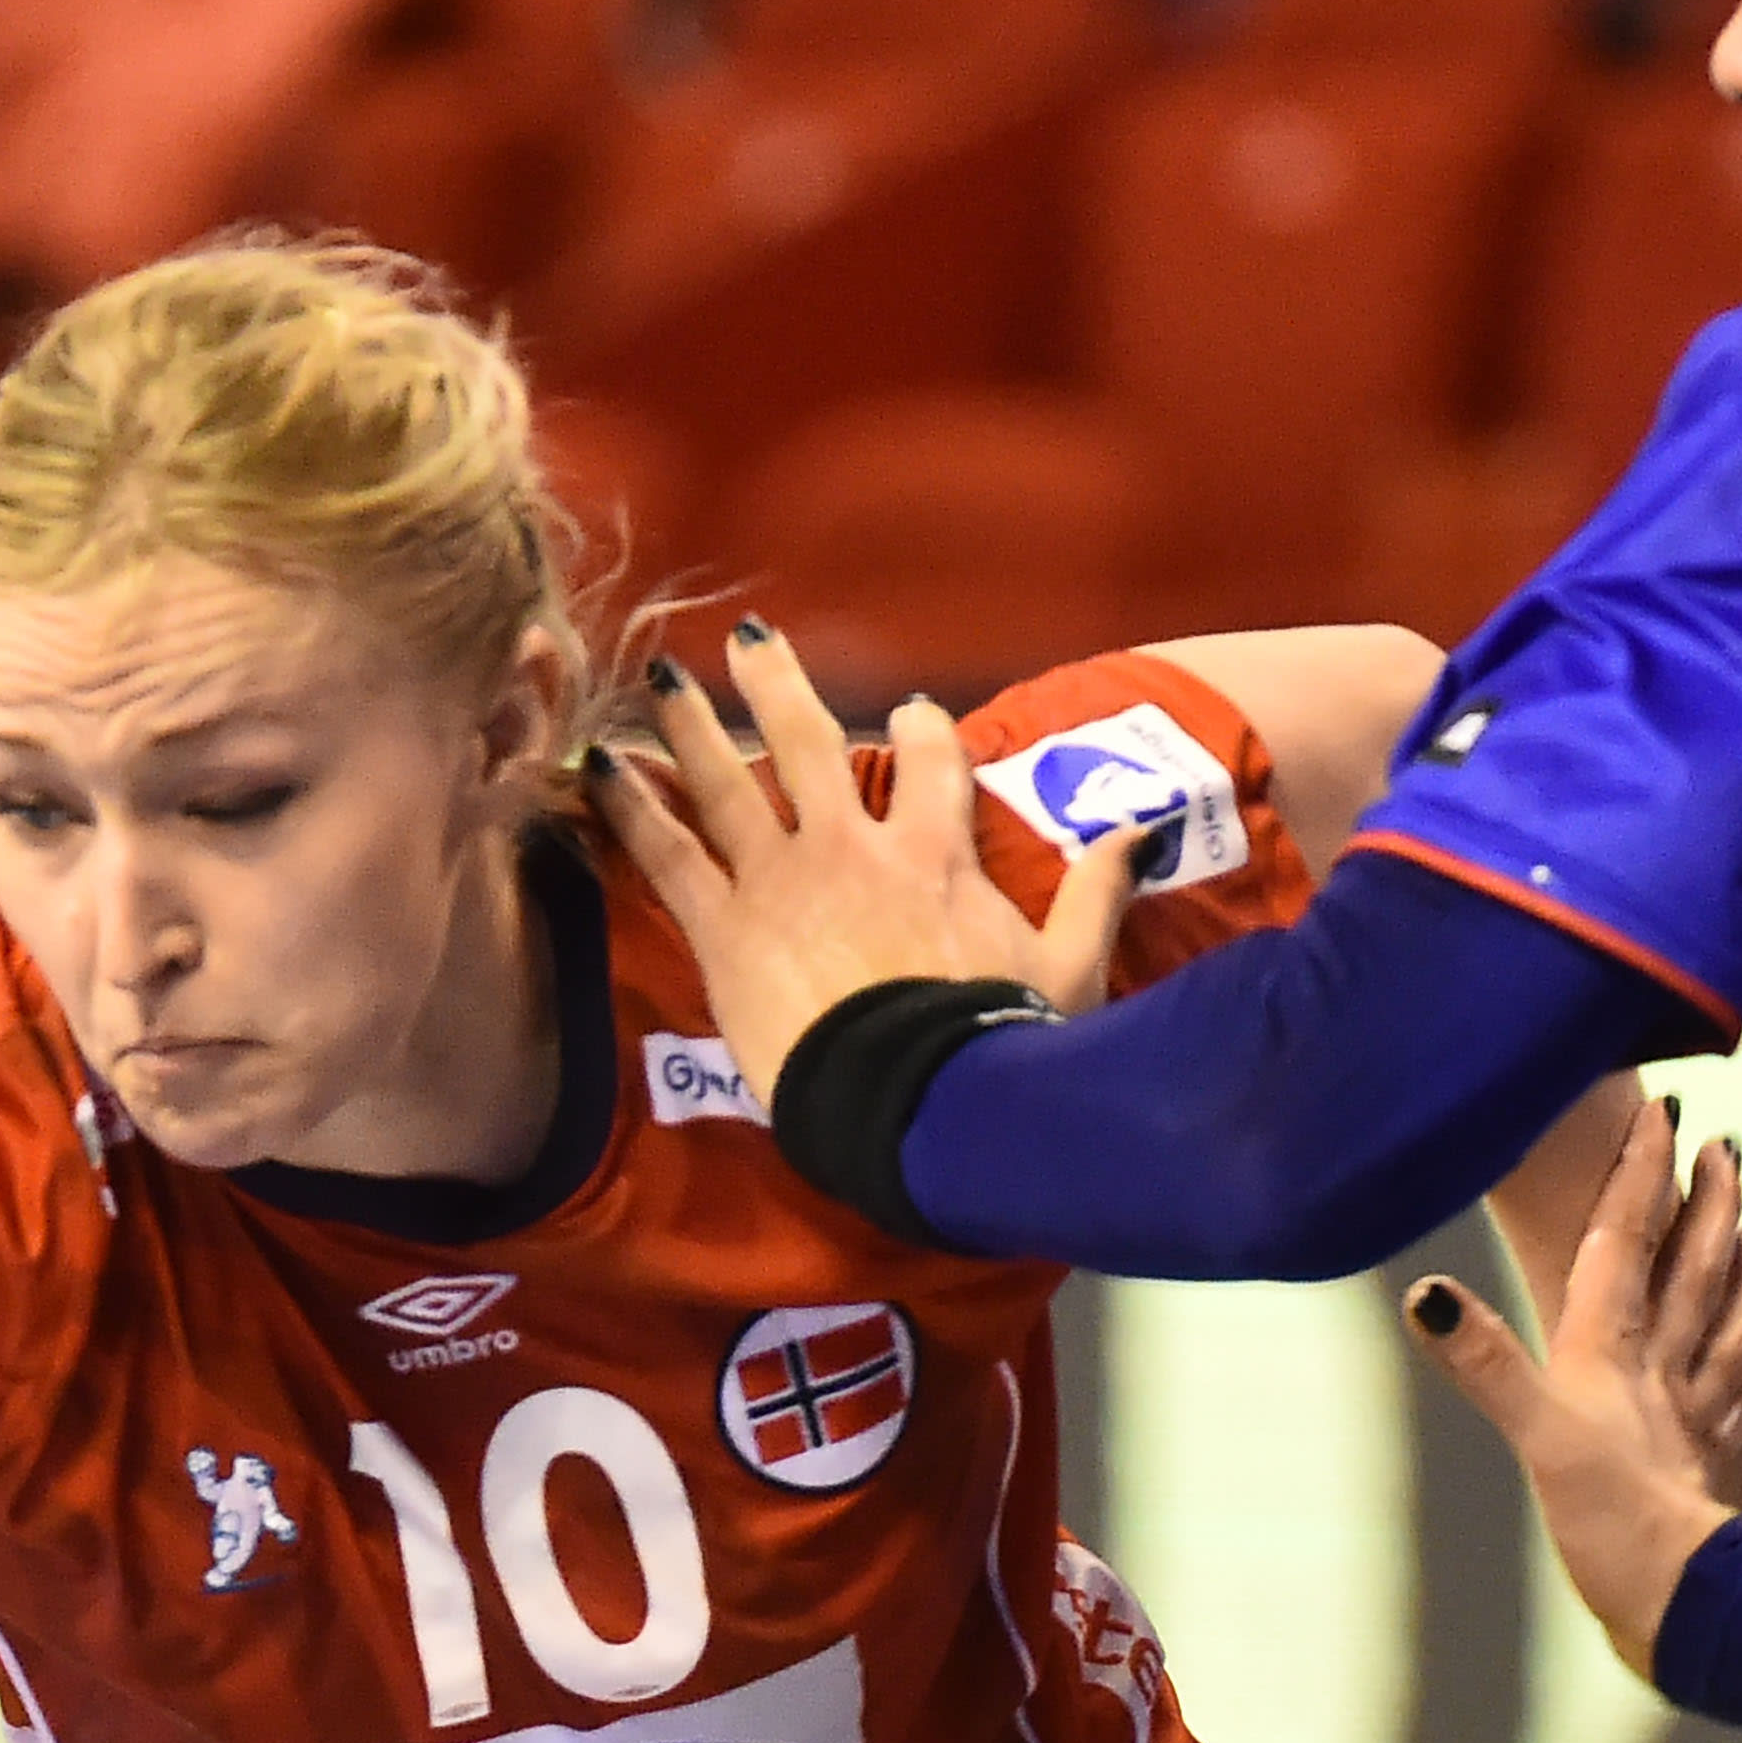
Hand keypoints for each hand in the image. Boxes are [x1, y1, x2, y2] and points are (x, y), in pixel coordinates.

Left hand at [594, 624, 1160, 1097]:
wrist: (924, 1100)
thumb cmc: (1003, 1042)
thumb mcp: (1072, 965)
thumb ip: (1099, 892)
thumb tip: (1143, 832)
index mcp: (937, 854)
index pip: (934, 763)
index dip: (922, 730)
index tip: (910, 711)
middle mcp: (852, 846)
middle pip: (807, 743)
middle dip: (776, 685)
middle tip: (747, 641)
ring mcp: (783, 880)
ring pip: (725, 782)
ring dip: (689, 727)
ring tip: (659, 681)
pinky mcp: (726, 929)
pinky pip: (668, 856)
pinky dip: (630, 810)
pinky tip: (597, 769)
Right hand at [1400, 1102, 1741, 1678]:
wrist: (1678, 1603)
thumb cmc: (1611, 1519)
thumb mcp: (1538, 1436)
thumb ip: (1487, 1364)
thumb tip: (1428, 1296)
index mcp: (1612, 1350)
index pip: (1627, 1241)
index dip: (1643, 1174)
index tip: (1664, 1110)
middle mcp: (1656, 1369)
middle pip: (1691, 1266)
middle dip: (1708, 1202)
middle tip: (1728, 1145)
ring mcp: (1688, 1413)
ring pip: (1725, 1319)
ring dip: (1740, 1268)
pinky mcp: (1704, 1460)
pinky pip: (1736, 1390)